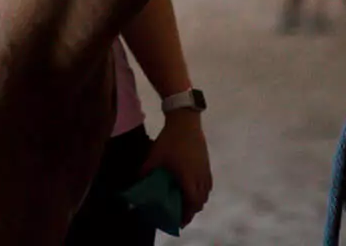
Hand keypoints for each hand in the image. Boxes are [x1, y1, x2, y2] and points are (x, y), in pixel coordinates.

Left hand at [141, 110, 210, 224]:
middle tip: (180, 212)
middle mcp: (200, 177)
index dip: (187, 215)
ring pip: (206, 193)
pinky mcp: (207, 164)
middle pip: (200, 201)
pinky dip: (201, 191)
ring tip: (185, 201)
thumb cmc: (169, 141)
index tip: (179, 222)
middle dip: (191, 210)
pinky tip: (192, 187)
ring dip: (197, 200)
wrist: (185, 123)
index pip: (192, 203)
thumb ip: (146, 171)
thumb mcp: (154, 157)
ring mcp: (205, 171)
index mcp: (188, 178)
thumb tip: (137, 181)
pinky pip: (207, 184)